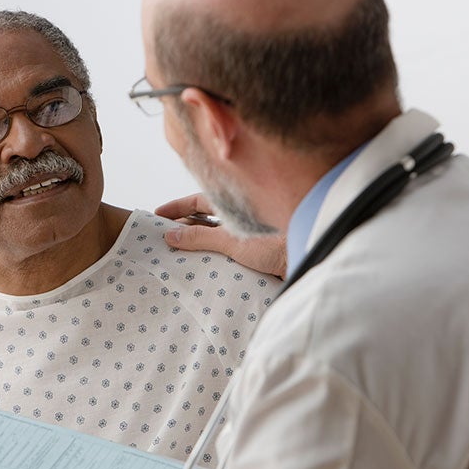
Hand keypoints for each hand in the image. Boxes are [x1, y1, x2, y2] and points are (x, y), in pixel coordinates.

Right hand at [156, 193, 286, 279]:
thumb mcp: (233, 240)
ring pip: (216, 235)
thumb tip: (170, 235)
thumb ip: (201, 237)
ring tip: (177, 256)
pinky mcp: (257, 251)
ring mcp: (249, 233)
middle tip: (162, 240)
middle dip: (184, 228)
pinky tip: (203, 267)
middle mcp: (241, 215)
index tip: (156, 216)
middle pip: (205, 218)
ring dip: (198, 243)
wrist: (311, 257)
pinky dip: (214, 256)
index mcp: (234, 204)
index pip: (198, 201)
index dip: (177, 208)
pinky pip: (228, 250)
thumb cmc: (277, 242)